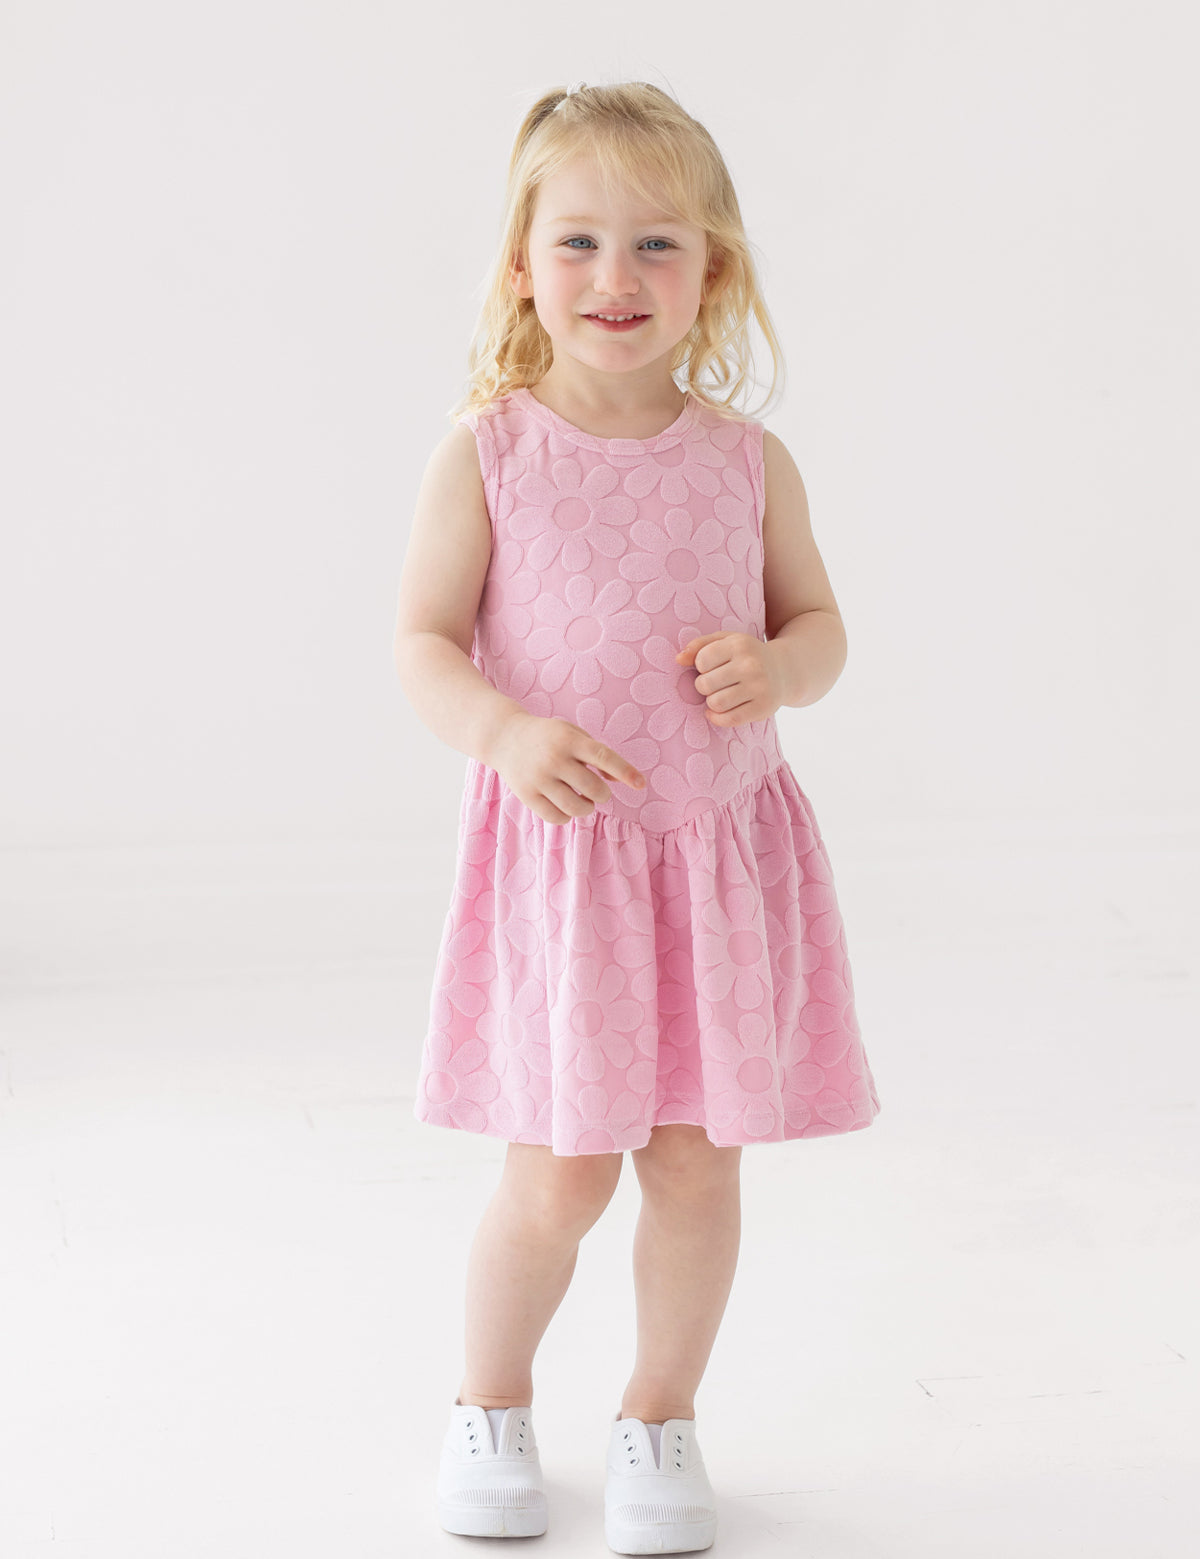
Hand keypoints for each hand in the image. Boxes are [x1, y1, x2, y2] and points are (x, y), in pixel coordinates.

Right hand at [489, 712, 645, 825]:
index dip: (625, 771)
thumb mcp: (572, 735)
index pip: (604, 757)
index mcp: (568, 739)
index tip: (641, 784)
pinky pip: (557, 817)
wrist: (504, 737)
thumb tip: (619, 780)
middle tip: (597, 791)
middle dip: (602, 794)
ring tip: (584, 800)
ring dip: (587, 807)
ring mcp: (538, 778)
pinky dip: (567, 816)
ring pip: (576, 807)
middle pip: (593, 788)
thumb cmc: (547, 737)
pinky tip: (565, 805)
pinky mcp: (527, 795)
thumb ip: (597, 755)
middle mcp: (553, 758)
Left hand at [675, 631, 786, 725]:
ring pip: (715, 703)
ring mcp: (759, 688)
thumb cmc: (747, 655)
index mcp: (740, 645)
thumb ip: (700, 645)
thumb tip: (678, 659)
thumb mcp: (726, 641)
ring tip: (719, 695)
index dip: (701, 665)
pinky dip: (717, 718)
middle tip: (714, 683)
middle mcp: (751, 665)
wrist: (785, 671)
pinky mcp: (763, 708)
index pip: (702, 660)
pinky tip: (719, 711)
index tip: (711, 666)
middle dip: (704, 686)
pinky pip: (729, 719)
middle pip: (705, 684)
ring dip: (711, 702)